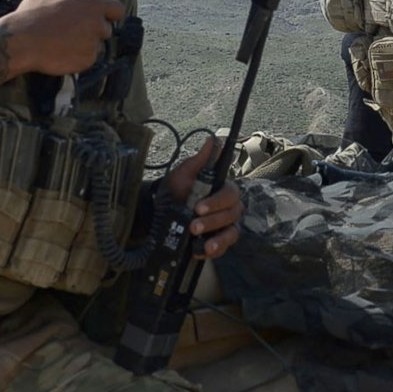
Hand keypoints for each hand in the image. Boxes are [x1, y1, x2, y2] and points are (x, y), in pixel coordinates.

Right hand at [0, 0, 128, 77]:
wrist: (20, 42)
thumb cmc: (32, 14)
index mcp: (92, 6)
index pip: (118, 9)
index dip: (111, 12)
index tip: (102, 14)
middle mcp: (97, 26)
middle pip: (106, 29)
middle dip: (95, 30)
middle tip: (76, 29)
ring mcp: (93, 45)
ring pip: (97, 46)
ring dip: (87, 44)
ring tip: (67, 41)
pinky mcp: (86, 62)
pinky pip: (88, 60)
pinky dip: (80, 58)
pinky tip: (64, 52)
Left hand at [166, 136, 245, 258]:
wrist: (160, 214)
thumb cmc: (174, 191)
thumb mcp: (183, 174)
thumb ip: (199, 160)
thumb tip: (213, 139)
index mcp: (221, 189)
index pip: (230, 194)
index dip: (217, 202)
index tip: (198, 207)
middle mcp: (228, 207)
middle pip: (232, 214)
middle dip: (212, 221)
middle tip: (192, 225)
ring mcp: (225, 225)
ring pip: (231, 232)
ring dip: (217, 238)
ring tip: (200, 242)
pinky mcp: (219, 241)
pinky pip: (225, 247)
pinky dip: (215, 250)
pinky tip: (201, 251)